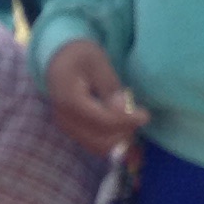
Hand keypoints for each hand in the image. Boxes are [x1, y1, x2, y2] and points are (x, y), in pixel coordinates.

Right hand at [46, 38, 148, 157]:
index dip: (127, 121)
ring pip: (99, 146)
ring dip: (119, 137)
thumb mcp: (98, 62)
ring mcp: (66, 128)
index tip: (145, 115)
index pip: (103, 121)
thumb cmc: (81, 56)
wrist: (58, 60)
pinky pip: (94, 144)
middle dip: (124, 131)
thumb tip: (124, 108)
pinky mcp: (72, 132)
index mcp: (70, 99)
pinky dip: (111, 138)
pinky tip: (121, 123)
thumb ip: (110, 86)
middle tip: (138, 115)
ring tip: (131, 118)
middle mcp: (64, 119)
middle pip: (101, 139)